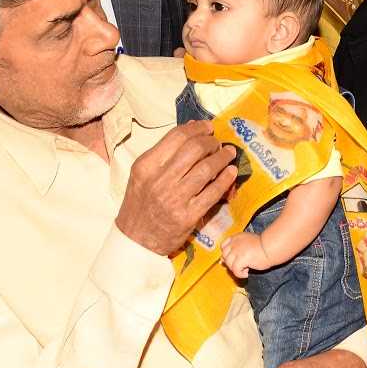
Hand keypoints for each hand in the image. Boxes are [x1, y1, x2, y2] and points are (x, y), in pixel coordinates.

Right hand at [115, 121, 236, 255]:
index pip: (177, 137)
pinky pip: (213, 193)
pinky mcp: (188, 216)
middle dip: (211, 142)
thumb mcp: (142, 174)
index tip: (208, 128)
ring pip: (206, 169)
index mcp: (146, 166)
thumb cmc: (140, 203)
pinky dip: (225, 179)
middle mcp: (159, 180)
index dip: (197, 128)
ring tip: (228, 154)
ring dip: (222, 158)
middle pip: (194, 149)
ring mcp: (174, 199)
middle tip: (218, 143)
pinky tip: (231, 172)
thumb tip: (191, 127)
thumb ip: (164, 152)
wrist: (136, 240)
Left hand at [220, 232, 268, 279]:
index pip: (223, 246)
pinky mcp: (241, 259)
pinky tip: (248, 272)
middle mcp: (234, 243)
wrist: (272, 247)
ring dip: (237, 269)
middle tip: (242, 265)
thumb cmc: (264, 246)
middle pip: (225, 256)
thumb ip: (237, 248)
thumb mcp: (247, 243)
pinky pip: (235, 271)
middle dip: (232, 263)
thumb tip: (223, 260)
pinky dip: (241, 274)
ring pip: (229, 265)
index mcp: (236, 237)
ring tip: (247, 268)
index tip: (234, 259)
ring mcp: (237, 251)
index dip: (227, 255)